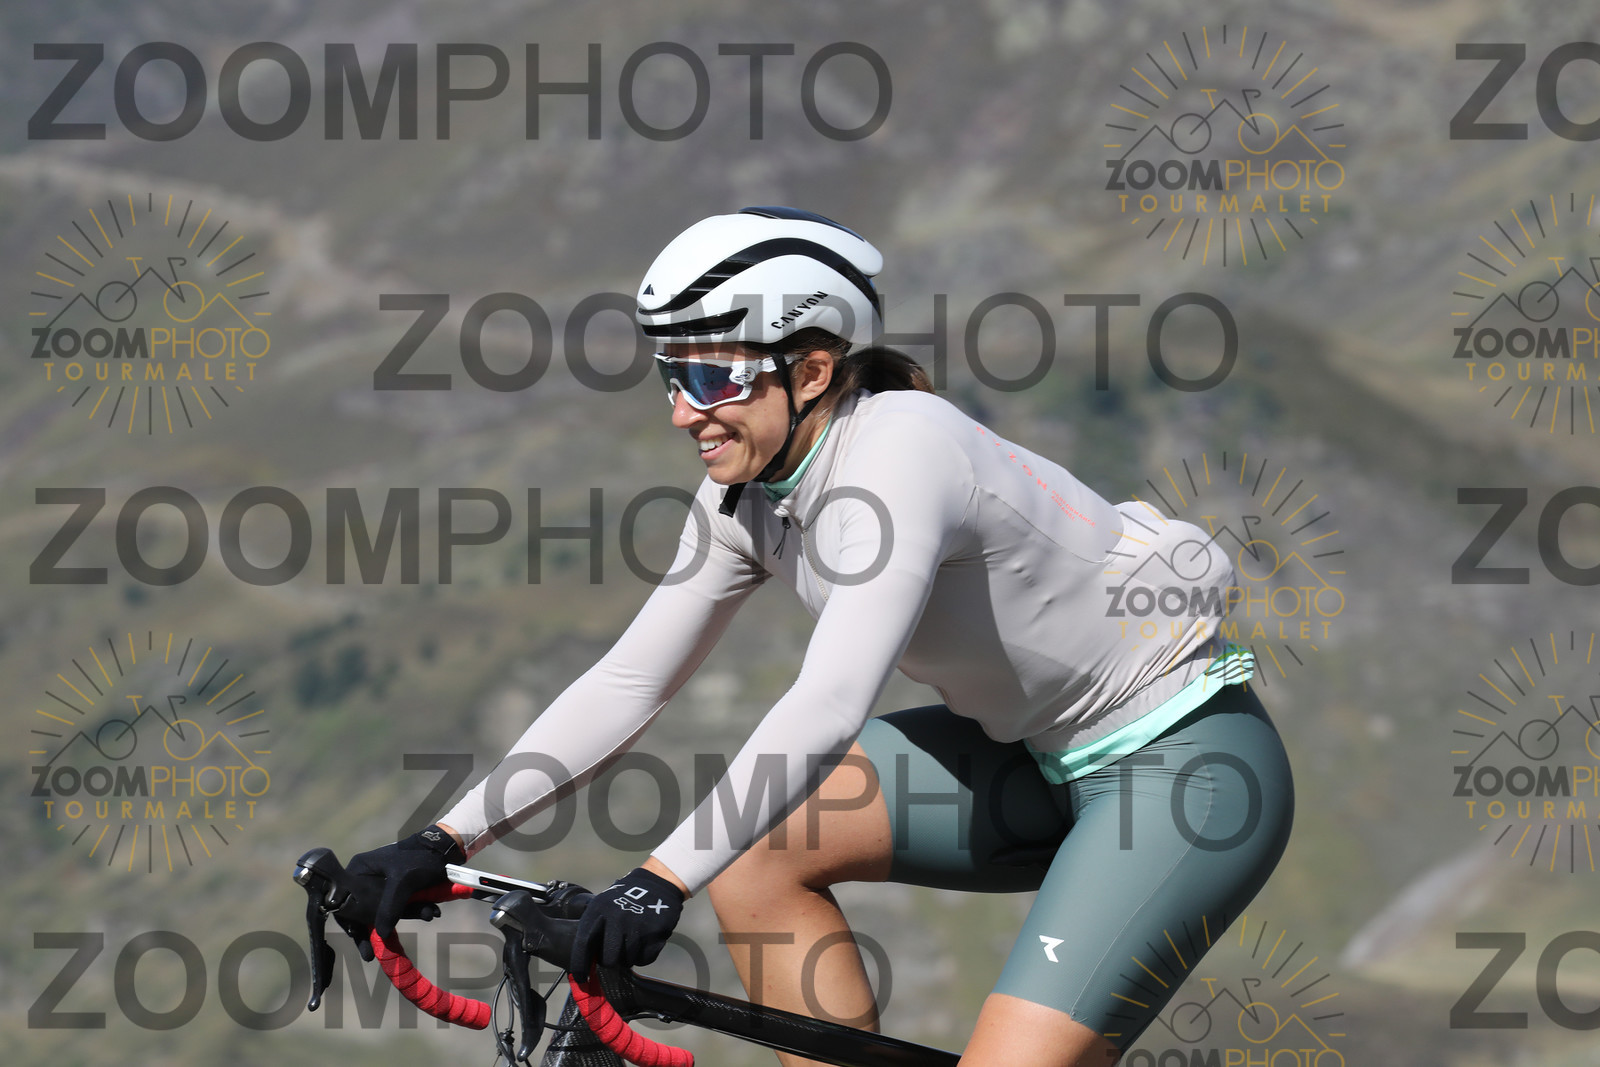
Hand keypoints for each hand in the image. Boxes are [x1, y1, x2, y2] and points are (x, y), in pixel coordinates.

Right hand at [338, 825, 464, 960]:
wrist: (448, 845)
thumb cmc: (421, 857)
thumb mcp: (404, 882)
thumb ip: (390, 907)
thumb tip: (381, 935)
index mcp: (360, 870)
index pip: (345, 901)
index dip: (350, 923)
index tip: (358, 940)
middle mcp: (367, 877)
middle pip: (363, 910)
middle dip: (375, 929)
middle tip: (371, 954)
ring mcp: (383, 883)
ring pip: (385, 910)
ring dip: (405, 917)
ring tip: (425, 917)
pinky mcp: (400, 888)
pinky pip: (401, 906)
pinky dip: (414, 911)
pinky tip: (431, 912)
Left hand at [570, 866, 684, 975]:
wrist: (657, 883)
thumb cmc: (624, 898)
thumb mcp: (602, 904)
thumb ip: (593, 928)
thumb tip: (584, 958)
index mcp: (598, 911)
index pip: (583, 944)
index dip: (580, 965)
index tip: (581, 978)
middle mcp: (616, 919)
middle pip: (608, 959)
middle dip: (610, 961)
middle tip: (614, 954)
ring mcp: (636, 927)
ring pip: (627, 961)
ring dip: (628, 957)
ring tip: (631, 942)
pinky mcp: (654, 933)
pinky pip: (645, 959)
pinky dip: (643, 956)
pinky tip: (644, 941)